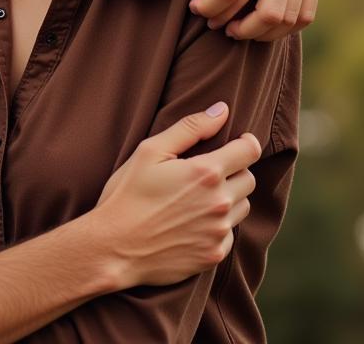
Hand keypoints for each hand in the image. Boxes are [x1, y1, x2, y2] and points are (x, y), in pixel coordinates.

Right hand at [92, 103, 259, 286]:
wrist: (114, 246)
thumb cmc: (128, 193)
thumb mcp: (150, 151)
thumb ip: (190, 128)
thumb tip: (222, 110)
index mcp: (206, 173)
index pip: (249, 151)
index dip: (247, 142)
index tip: (239, 142)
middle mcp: (220, 203)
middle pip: (248, 179)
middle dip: (233, 171)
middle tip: (205, 173)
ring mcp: (219, 232)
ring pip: (242, 207)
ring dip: (228, 198)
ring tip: (195, 198)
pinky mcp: (215, 254)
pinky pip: (228, 233)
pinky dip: (217, 225)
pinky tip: (190, 223)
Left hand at [185, 0, 324, 39]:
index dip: (210, 6)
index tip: (196, 7)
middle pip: (262, 9)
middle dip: (229, 22)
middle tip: (212, 22)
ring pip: (286, 17)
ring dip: (257, 31)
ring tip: (235, 28)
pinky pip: (306, 13)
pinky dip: (283, 27)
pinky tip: (262, 25)